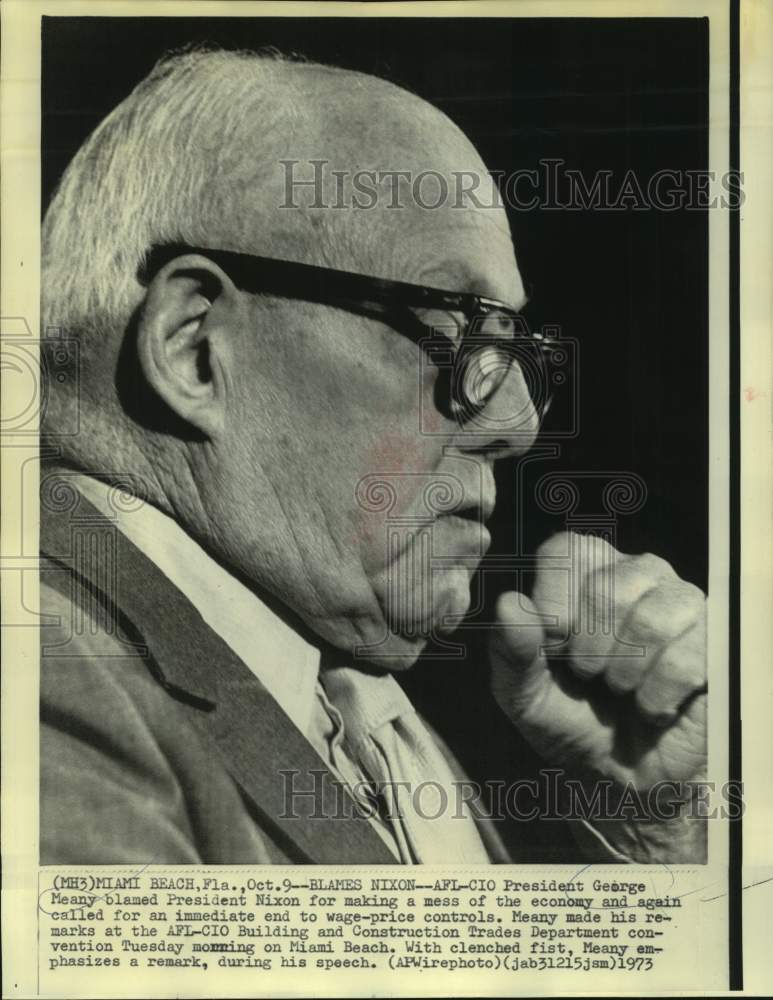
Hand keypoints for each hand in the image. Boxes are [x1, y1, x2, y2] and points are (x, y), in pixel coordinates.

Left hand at [490, 532, 706, 792]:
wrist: (622, 778)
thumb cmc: (570, 720)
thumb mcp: (522, 692)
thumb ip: (511, 649)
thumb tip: (509, 602)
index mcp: (585, 572)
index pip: (566, 550)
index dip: (553, 605)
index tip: (553, 648)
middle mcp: (636, 574)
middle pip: (609, 585)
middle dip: (588, 649)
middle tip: (588, 675)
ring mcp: (681, 604)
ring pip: (653, 619)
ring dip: (624, 672)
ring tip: (620, 690)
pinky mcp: (715, 644)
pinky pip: (684, 661)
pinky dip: (654, 699)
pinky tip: (650, 707)